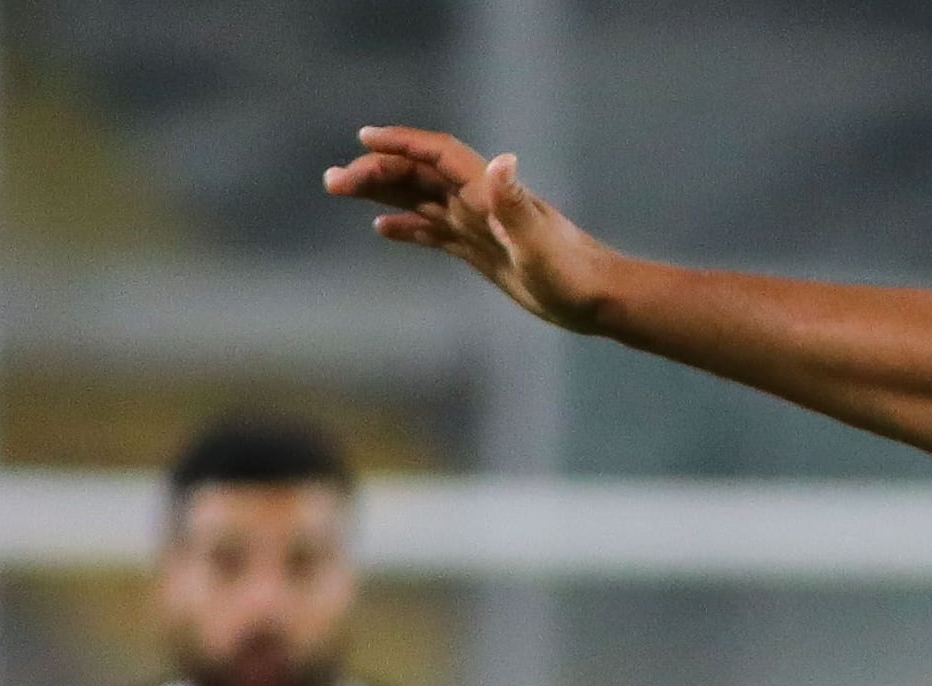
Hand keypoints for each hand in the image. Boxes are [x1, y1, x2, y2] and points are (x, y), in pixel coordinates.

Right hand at [326, 124, 616, 329]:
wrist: (599, 300)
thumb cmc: (574, 275)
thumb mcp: (538, 243)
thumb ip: (515, 204)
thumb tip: (503, 161)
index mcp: (489, 194)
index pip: (438, 155)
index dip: (402, 143)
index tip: (364, 138)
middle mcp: (481, 204)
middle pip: (419, 175)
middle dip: (376, 171)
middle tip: (332, 180)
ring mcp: (480, 228)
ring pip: (420, 199)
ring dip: (382, 192)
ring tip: (339, 189)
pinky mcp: (483, 253)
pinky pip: (437, 233)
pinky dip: (409, 227)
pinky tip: (383, 228)